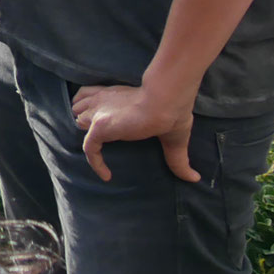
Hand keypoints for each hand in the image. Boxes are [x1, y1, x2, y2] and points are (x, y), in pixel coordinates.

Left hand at [72, 79, 199, 181]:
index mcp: (115, 95)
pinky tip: (106, 175)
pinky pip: (88, 147)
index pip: (90, 95)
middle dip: (85, 119)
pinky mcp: (100, 126)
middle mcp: (102, 100)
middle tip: (99, 135)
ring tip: (99, 149)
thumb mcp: (173, 133)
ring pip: (79, 121)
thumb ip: (178, 157)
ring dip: (86, 133)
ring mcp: (99, 112)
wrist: (166, 102)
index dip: (90, 108)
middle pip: (80, 107)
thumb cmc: (172, 110)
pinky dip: (94, 161)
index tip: (97, 124)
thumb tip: (194, 178)